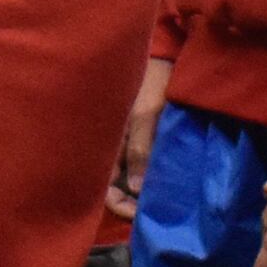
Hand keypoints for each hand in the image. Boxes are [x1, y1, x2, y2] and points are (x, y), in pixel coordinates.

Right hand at [107, 54, 170, 225]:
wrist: (163, 52)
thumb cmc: (151, 80)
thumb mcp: (146, 114)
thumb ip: (140, 150)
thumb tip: (136, 188)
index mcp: (105, 140)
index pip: (104, 186)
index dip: (119, 205)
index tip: (139, 214)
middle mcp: (109, 143)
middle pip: (113, 184)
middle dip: (129, 200)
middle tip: (152, 210)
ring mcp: (122, 137)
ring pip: (124, 174)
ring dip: (138, 188)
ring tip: (159, 197)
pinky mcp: (135, 131)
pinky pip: (135, 160)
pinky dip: (145, 172)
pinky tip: (159, 177)